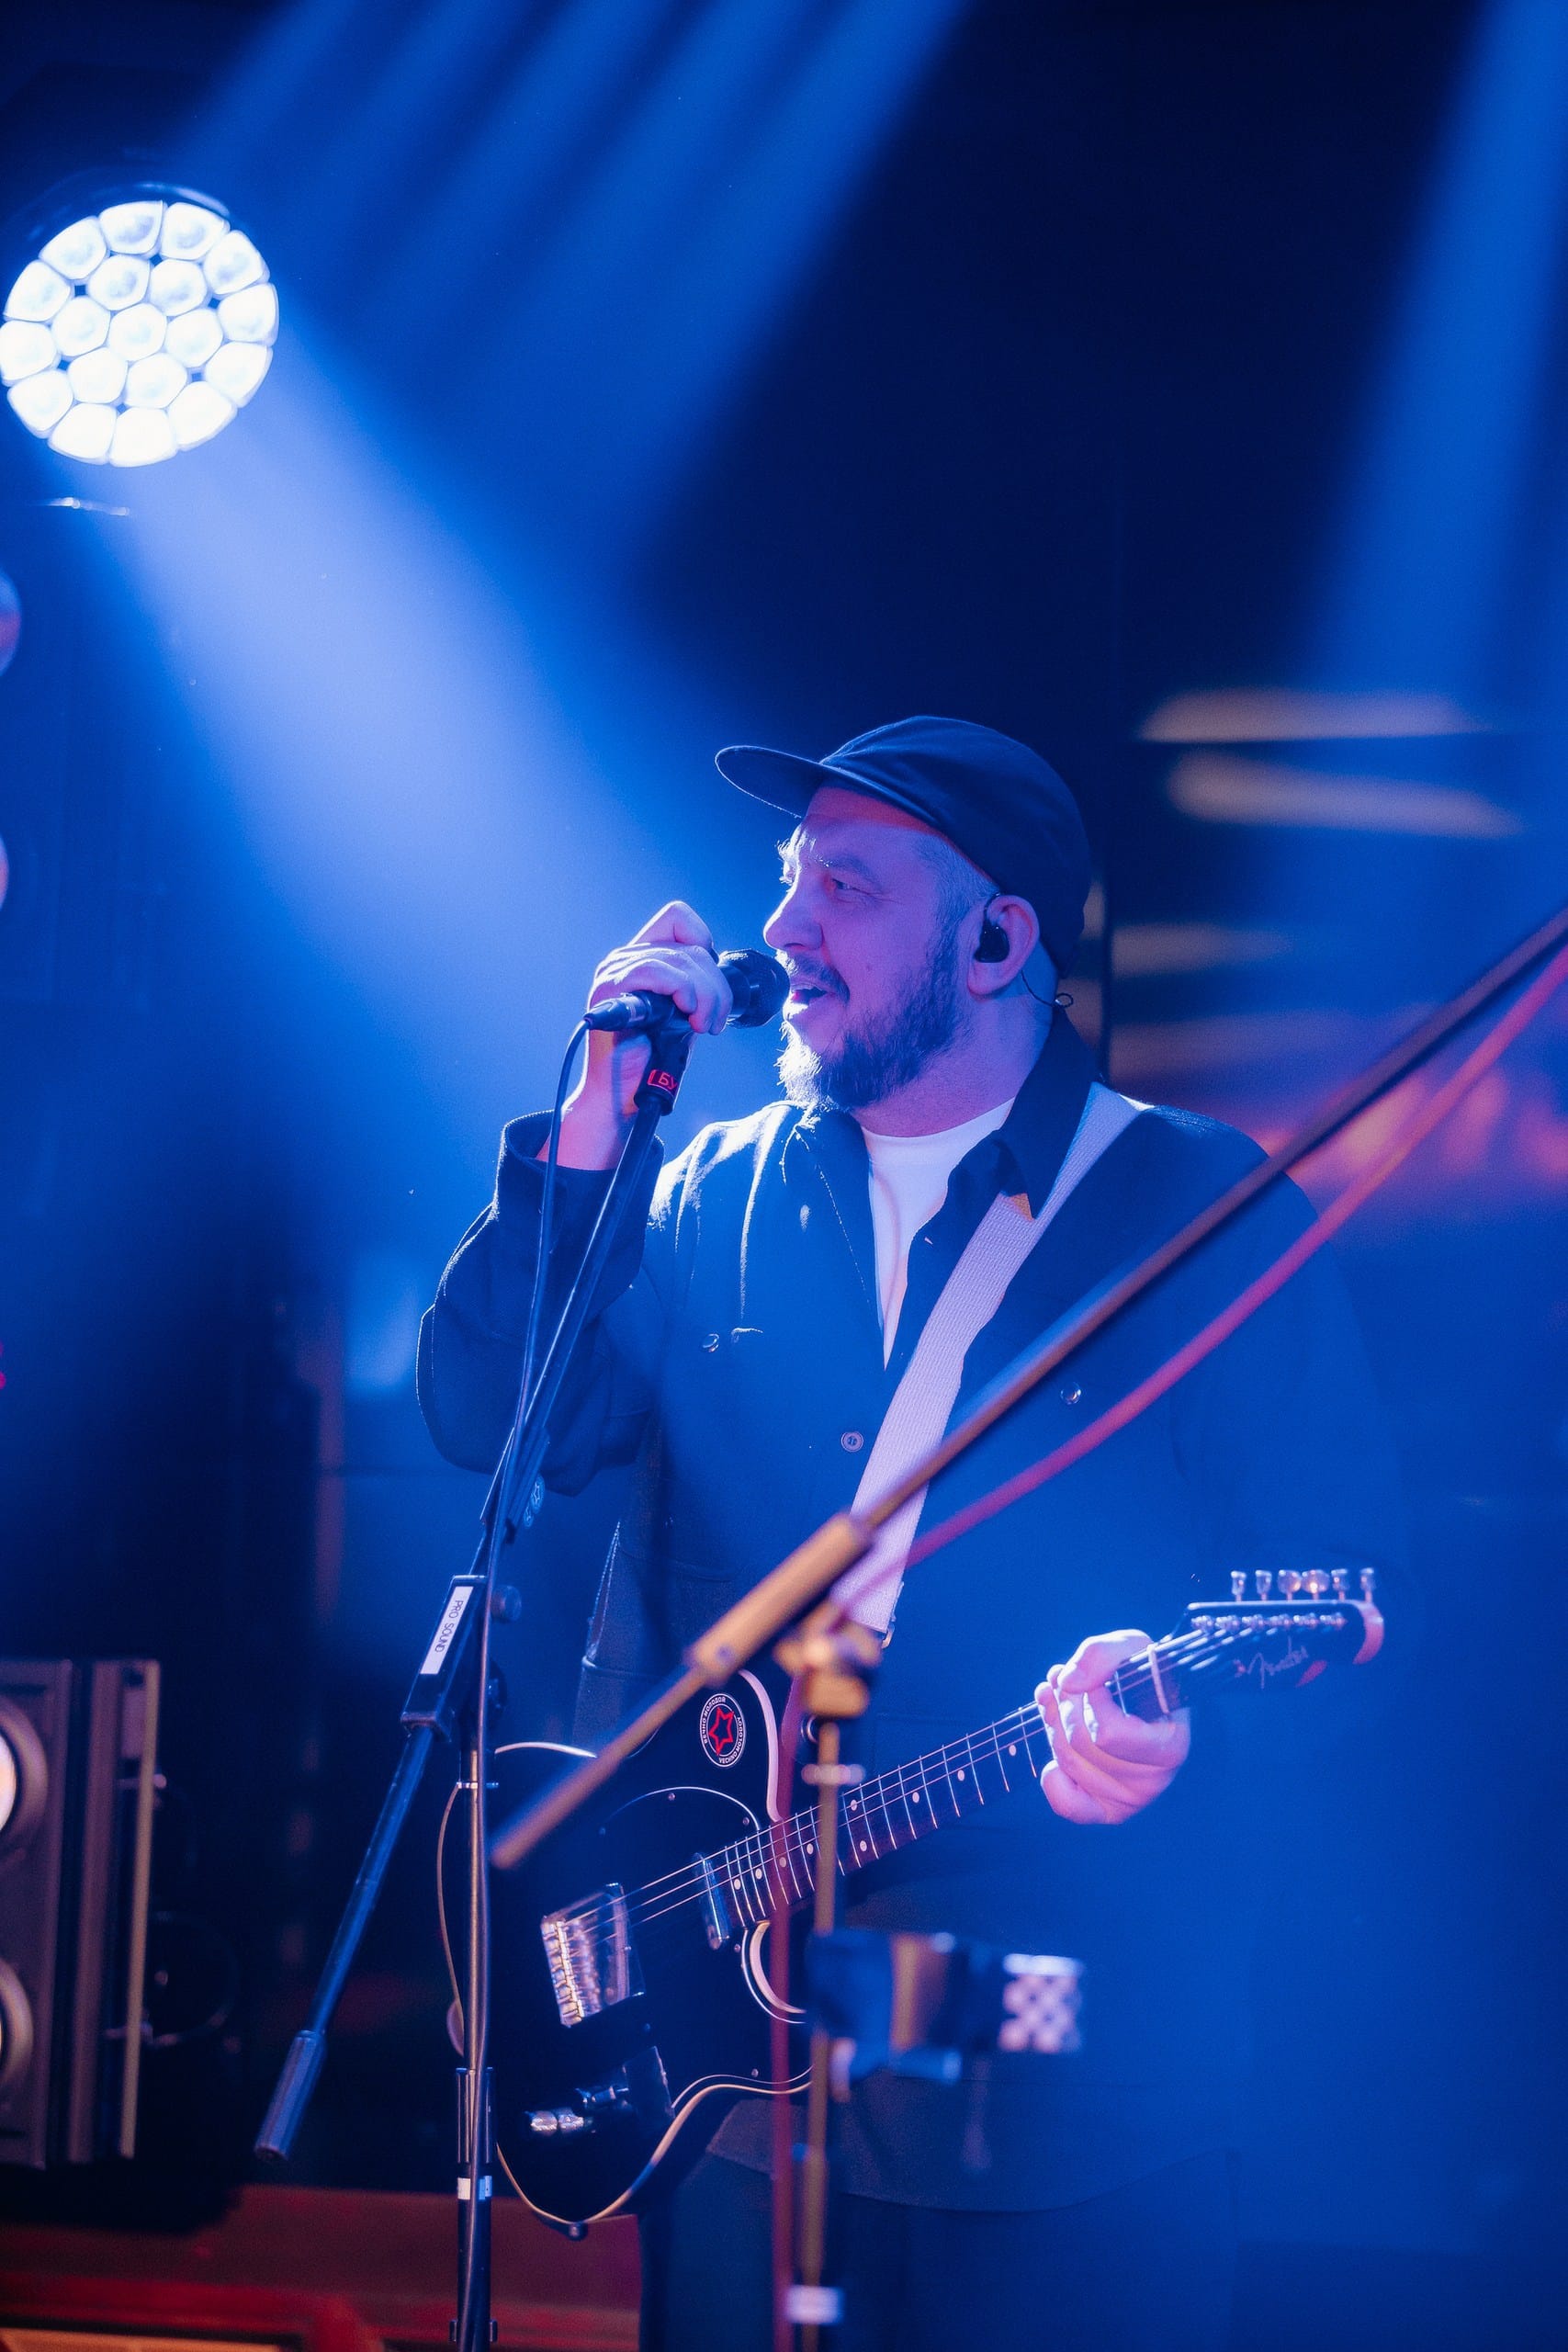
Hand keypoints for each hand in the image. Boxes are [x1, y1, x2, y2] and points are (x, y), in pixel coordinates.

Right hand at [551, 902, 732, 1167]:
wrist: (623, 1095)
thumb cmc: (653, 1059)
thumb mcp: (684, 1014)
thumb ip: (696, 987)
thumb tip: (719, 971)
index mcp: (642, 958)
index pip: (677, 917)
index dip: (703, 942)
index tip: (710, 985)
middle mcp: (624, 958)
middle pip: (690, 946)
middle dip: (716, 987)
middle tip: (714, 1022)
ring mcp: (614, 971)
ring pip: (680, 960)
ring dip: (705, 996)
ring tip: (703, 1026)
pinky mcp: (608, 989)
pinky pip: (656, 971)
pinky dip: (683, 993)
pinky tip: (687, 1018)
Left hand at [1035, 1630, 1189, 1825]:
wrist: (1152, 1698)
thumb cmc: (1144, 1675)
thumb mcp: (1132, 1648)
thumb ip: (1101, 1654)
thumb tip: (1068, 1681)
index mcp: (1170, 1747)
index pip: (1106, 1733)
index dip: (1088, 1699)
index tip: (1091, 1679)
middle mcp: (1153, 1781)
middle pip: (1081, 1744)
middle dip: (1064, 1704)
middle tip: (1065, 1682)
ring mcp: (1130, 1799)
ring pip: (1067, 1762)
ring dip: (1053, 1722)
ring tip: (1057, 1697)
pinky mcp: (1108, 1810)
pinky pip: (1068, 1805)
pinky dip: (1053, 1777)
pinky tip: (1058, 1746)